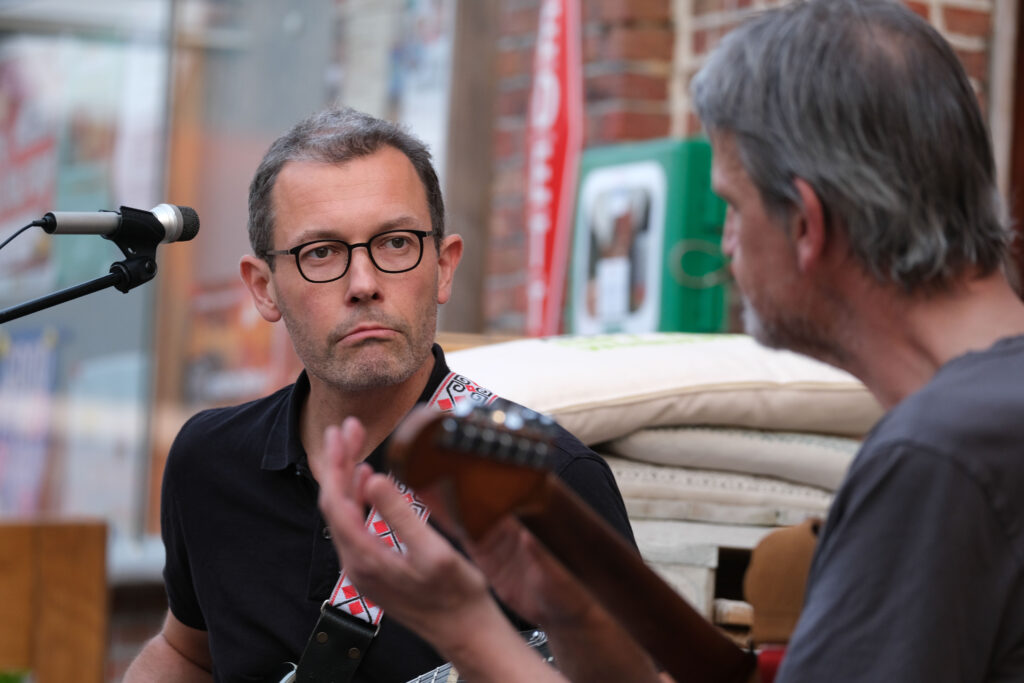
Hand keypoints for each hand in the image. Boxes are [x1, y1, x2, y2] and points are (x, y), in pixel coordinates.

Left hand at [317, 418, 495, 643]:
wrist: (467, 632)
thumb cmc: (457, 596)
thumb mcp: (433, 551)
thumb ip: (400, 515)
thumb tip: (373, 478)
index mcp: (365, 559)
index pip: (336, 501)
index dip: (337, 463)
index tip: (343, 432)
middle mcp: (356, 564)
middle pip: (335, 503)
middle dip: (339, 462)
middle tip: (348, 427)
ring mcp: (363, 567)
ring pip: (343, 512)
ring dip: (347, 476)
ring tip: (355, 444)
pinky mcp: (374, 567)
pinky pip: (355, 524)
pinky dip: (357, 496)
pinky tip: (367, 480)